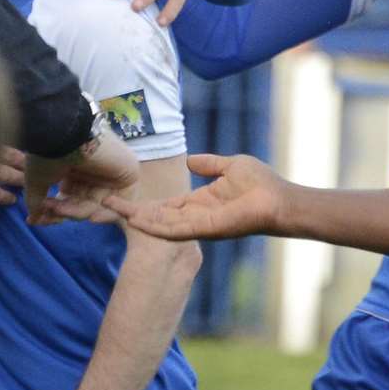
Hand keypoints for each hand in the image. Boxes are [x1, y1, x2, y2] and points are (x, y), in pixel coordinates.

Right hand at [24, 127, 136, 225]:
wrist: (66, 133)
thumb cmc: (49, 153)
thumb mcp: (37, 179)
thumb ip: (36, 201)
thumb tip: (32, 219)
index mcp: (73, 171)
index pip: (67, 201)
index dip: (52, 213)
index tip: (34, 220)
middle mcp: (91, 173)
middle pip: (80, 205)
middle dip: (62, 212)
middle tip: (47, 209)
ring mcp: (110, 174)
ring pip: (95, 206)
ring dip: (74, 212)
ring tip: (58, 207)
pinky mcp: (128, 176)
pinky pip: (119, 204)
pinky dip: (106, 214)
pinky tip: (92, 216)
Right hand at [105, 153, 284, 239]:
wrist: (280, 200)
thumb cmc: (262, 183)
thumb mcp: (229, 166)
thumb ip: (208, 164)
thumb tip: (189, 160)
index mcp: (200, 202)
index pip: (166, 205)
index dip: (145, 203)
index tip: (122, 197)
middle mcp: (196, 216)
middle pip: (159, 216)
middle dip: (134, 212)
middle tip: (108, 204)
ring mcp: (200, 225)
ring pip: (162, 225)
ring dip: (140, 220)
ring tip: (117, 211)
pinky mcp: (207, 228)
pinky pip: (176, 229)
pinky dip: (156, 227)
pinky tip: (138, 221)